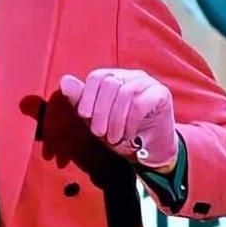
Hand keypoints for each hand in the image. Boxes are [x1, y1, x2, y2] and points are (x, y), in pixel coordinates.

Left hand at [60, 68, 177, 169]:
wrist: (151, 150)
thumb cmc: (121, 132)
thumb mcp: (96, 119)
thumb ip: (81, 100)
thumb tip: (64, 80)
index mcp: (114, 77)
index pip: (96, 76)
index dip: (87, 96)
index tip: (85, 117)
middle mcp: (131, 75)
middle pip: (109, 83)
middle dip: (100, 112)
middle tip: (100, 133)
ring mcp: (148, 83)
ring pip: (125, 93)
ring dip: (115, 120)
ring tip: (114, 138)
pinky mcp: (161, 94)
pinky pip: (140, 104)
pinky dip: (130, 123)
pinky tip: (129, 135)